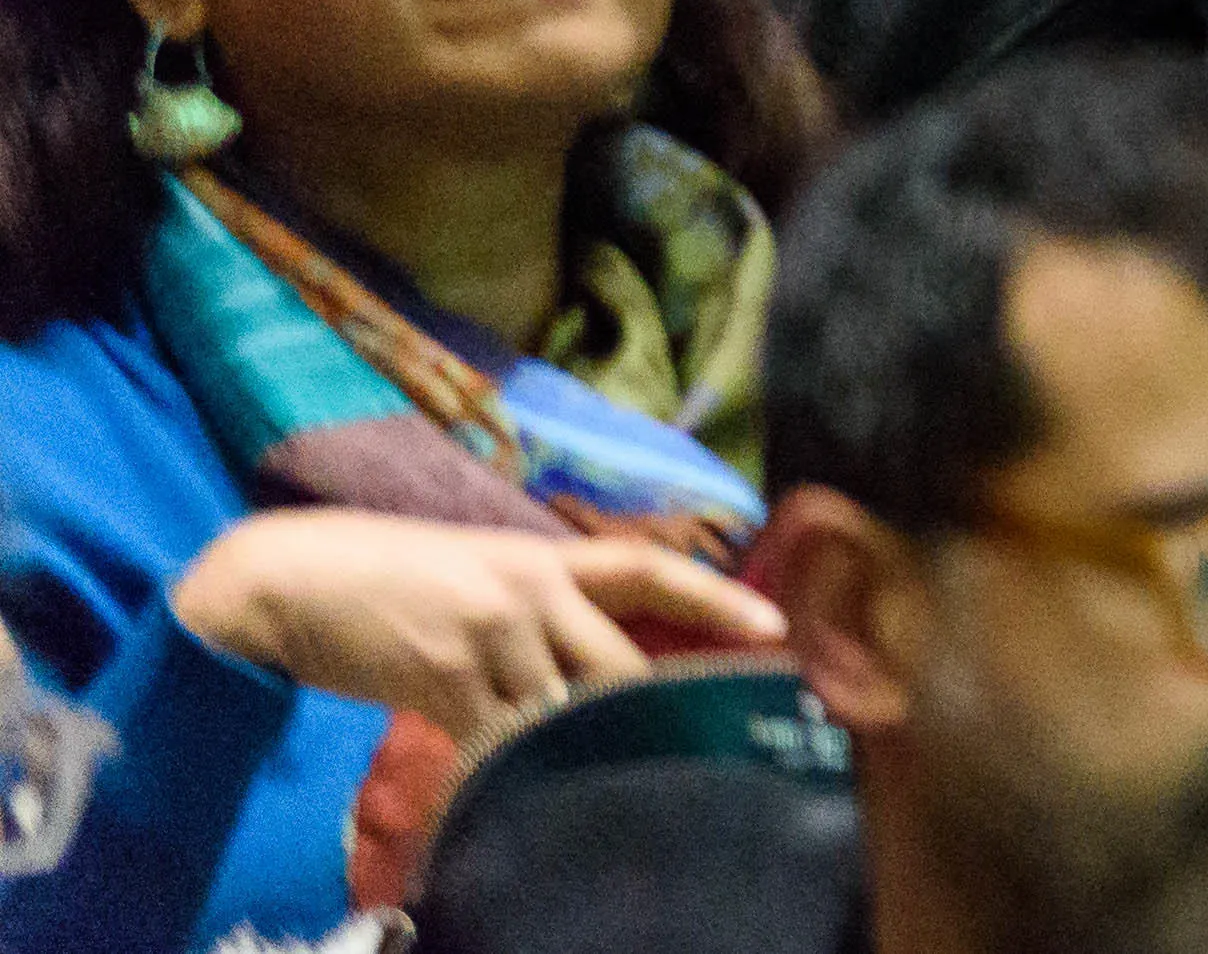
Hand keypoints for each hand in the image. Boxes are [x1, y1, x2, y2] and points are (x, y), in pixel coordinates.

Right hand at [173, 512, 782, 750]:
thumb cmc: (378, 574)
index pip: (649, 571)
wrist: (288, 576)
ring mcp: (493, 634)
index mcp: (543, 557)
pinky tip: (502, 793)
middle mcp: (532, 590)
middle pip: (618, 664)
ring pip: (562, 710)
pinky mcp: (446, 678)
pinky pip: (496, 741)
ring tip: (590, 786)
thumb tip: (568, 664)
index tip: (776, 626)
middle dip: (642, 711)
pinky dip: (502, 771)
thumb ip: (529, 608)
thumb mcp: (471, 572)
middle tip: (677, 748)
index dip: (717, 598)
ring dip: (569, 751)